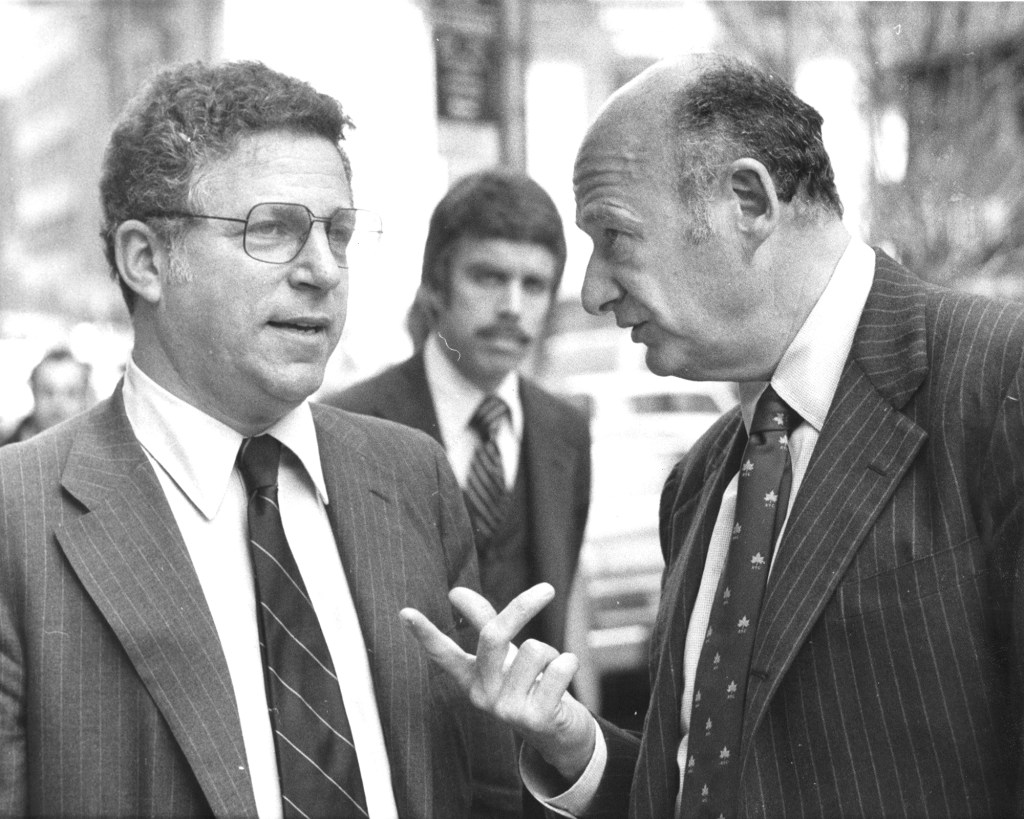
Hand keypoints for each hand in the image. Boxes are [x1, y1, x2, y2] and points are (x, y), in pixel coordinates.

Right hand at [400, 583, 596, 782]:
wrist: (558, 730)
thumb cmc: (526, 683)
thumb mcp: (504, 652)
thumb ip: (482, 620)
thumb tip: (454, 592)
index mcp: (471, 678)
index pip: (443, 652)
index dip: (425, 632)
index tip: (404, 612)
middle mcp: (483, 696)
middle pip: (495, 635)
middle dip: (523, 607)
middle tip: (548, 589)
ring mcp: (507, 710)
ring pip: (535, 648)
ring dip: (552, 652)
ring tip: (548, 674)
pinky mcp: (536, 718)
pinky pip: (559, 667)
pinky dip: (569, 663)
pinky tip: (563, 681)